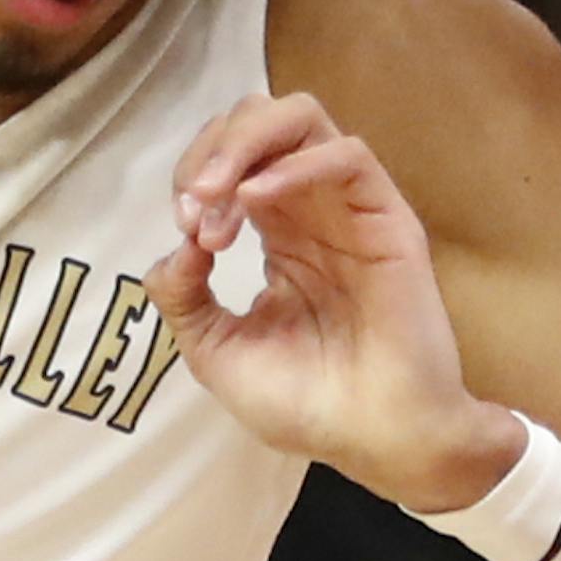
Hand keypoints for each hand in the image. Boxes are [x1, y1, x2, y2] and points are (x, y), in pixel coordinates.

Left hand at [143, 93, 525, 510]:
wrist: (377, 443)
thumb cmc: (305, 403)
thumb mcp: (215, 351)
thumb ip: (183, 294)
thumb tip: (174, 243)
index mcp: (273, 231)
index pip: (226, 157)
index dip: (192, 175)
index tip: (183, 228)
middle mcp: (309, 207)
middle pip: (258, 119)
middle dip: (211, 149)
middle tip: (195, 207)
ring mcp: (347, 208)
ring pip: (300, 117)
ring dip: (244, 144)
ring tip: (219, 197)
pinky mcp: (386, 219)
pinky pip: (348, 155)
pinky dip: (296, 162)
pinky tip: (258, 198)